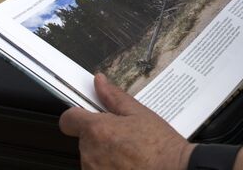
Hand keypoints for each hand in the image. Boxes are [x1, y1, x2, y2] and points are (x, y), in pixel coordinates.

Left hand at [59, 74, 193, 169]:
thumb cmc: (160, 146)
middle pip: (84, 138)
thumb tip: (99, 82)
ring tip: (128, 151)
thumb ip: (113, 97)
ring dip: (103, 152)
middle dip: (99, 134)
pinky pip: (97, 168)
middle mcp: (90, 153)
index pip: (69, 119)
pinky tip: (127, 163)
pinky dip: (108, 166)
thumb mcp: (139, 113)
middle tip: (123, 135)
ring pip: (91, 155)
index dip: (77, 115)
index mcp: (97, 130)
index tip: (85, 115)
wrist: (173, 169)